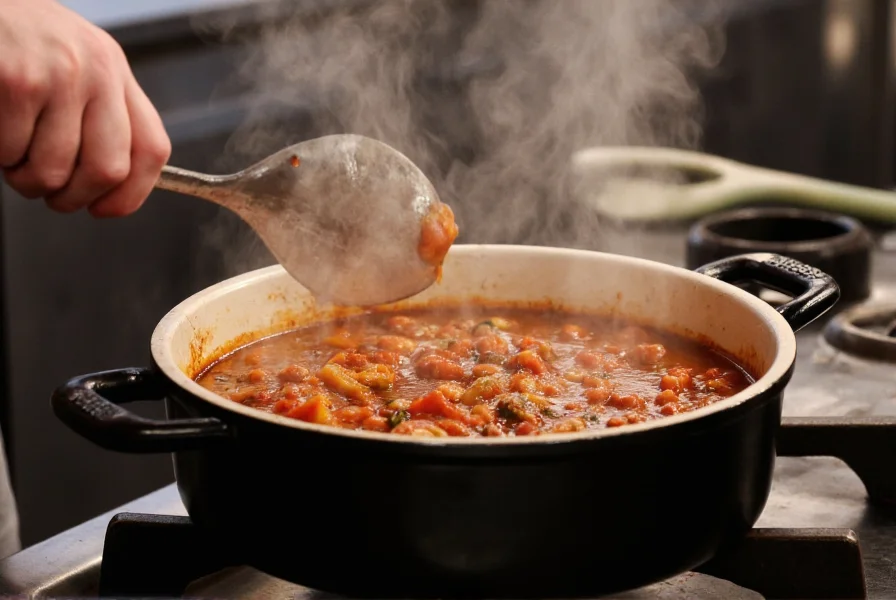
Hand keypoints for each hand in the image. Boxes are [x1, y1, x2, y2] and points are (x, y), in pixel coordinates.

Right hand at [0, 0, 170, 216]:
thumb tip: (113, 185)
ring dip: (25, 179)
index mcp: (116, 72)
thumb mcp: (75, 66)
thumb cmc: (19, 42)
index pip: (152, 149)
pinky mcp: (17, 81)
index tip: (105, 209)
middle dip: (73, 198)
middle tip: (48, 193)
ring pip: (53, 171)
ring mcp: (60, 75)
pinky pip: (11, 153)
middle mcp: (98, 71)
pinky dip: (0, 156)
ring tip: (13, 155)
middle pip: (109, 170)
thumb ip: (100, 116)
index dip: (132, 194)